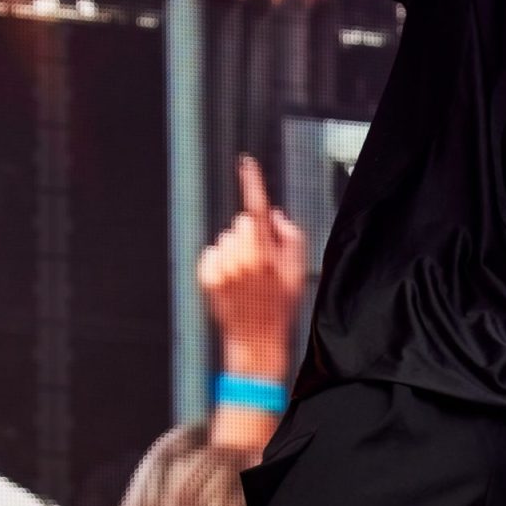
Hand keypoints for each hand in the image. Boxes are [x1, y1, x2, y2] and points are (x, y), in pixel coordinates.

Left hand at [199, 154, 305, 378]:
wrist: (257, 341)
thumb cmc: (280, 308)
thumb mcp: (298, 272)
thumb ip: (290, 237)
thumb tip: (274, 216)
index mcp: (266, 253)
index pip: (257, 207)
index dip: (252, 182)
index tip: (246, 163)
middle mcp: (242, 258)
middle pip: (241, 222)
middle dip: (251, 235)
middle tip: (260, 262)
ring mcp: (222, 268)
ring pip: (225, 238)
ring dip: (235, 250)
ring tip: (246, 276)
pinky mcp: (207, 277)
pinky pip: (210, 254)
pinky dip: (219, 263)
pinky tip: (231, 282)